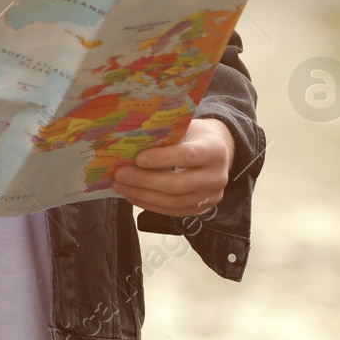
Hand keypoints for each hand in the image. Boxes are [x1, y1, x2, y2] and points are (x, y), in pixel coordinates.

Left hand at [113, 117, 233, 218]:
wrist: (219, 152)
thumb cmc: (196, 136)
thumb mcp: (187, 127)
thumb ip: (167, 135)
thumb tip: (132, 143)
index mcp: (215, 150)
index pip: (188, 156)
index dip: (161, 158)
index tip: (137, 159)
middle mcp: (217, 176)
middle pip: (178, 184)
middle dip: (144, 181)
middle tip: (120, 175)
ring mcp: (211, 196)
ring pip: (173, 202)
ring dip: (143, 195)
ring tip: (121, 186)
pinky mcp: (203, 209)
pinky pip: (173, 211)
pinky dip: (150, 205)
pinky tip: (134, 196)